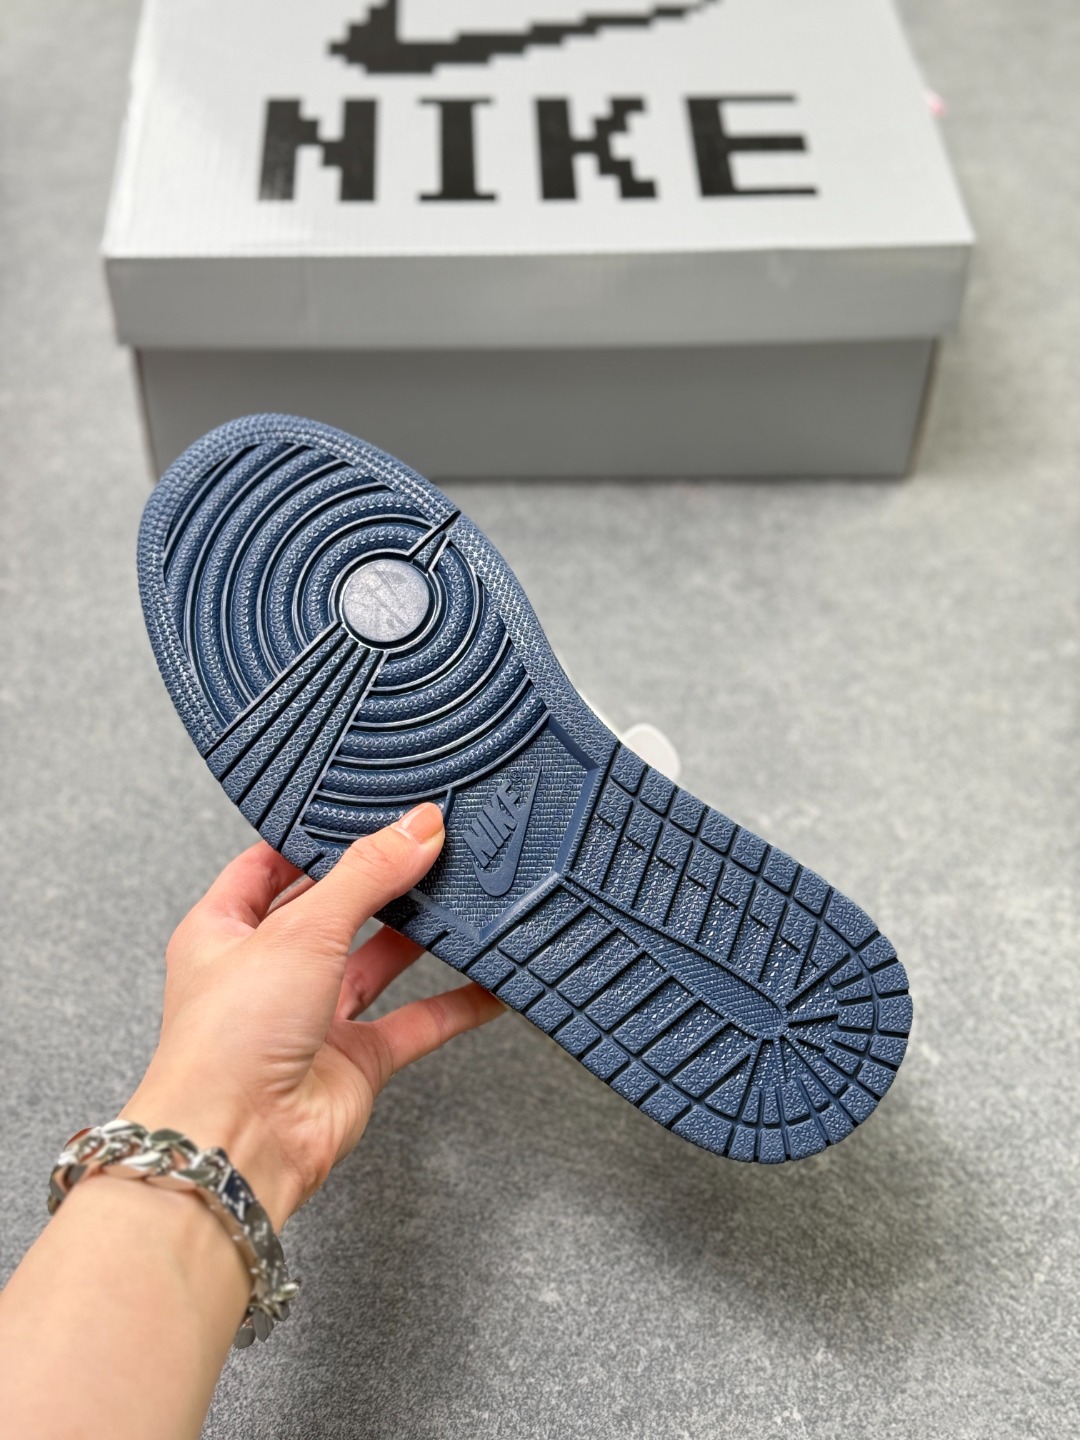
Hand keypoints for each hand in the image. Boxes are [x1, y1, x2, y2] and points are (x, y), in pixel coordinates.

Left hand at [121, 803, 502, 1228]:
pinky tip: (488, 983)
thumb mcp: (301, 929)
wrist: (238, 1145)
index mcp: (223, 931)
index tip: (359, 812)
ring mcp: (310, 1020)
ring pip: (375, 963)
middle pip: (331, 911)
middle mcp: (265, 974)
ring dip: (416, 936)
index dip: (309, 839)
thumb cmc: (227, 1042)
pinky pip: (415, 1022)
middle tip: (426, 846)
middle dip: (377, 883)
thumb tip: (417, 828)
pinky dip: (454, 1004)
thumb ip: (367, 875)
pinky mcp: (354, 1063)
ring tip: (459, 895)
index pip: (266, 866)